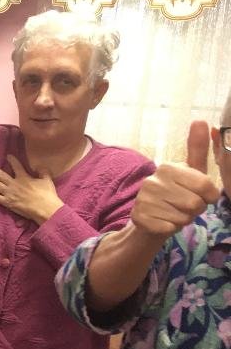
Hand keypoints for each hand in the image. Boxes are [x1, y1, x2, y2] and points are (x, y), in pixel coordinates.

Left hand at [0, 154, 62, 223]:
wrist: (45, 209)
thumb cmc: (47, 195)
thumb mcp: (47, 180)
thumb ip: (43, 172)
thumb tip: (40, 166)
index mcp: (24, 178)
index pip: (16, 166)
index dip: (12, 160)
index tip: (8, 156)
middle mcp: (14, 184)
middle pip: (0, 174)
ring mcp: (9, 194)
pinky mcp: (8, 203)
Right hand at [130, 120, 219, 237]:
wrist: (149, 219)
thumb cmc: (176, 194)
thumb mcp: (191, 171)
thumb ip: (198, 148)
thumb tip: (200, 119)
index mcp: (167, 167)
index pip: (205, 186)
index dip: (209, 197)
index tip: (201, 196)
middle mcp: (152, 180)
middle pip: (195, 204)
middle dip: (195, 210)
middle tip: (184, 207)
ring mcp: (143, 199)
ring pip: (182, 218)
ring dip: (183, 220)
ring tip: (173, 213)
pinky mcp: (138, 217)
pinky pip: (168, 228)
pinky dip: (170, 229)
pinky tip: (163, 222)